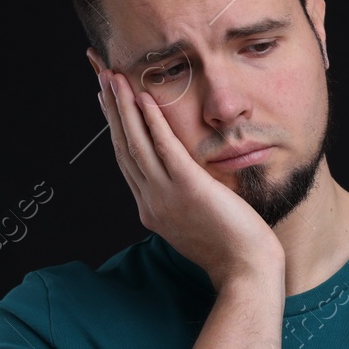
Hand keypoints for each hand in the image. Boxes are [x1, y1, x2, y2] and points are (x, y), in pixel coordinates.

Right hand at [98, 68, 283, 290]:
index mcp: (151, 209)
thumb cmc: (231, 249)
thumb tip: (183, 182)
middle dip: (111, 110)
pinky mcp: (188, 188)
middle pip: (123, 147)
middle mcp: (150, 201)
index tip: (108, 103)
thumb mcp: (195, 222)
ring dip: (122, 107)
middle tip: (102, 78)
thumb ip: (182, 200)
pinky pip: (164, 148)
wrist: (246, 271)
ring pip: (135, 143)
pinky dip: (152, 122)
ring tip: (114, 78)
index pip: (127, 161)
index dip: (115, 128)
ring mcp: (166, 196)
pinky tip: (143, 98)